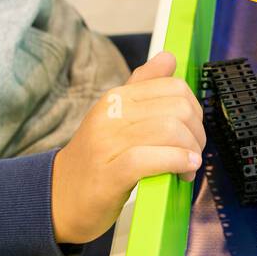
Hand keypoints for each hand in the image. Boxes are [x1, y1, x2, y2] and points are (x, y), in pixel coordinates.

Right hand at [50, 51, 205, 245]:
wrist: (60, 198)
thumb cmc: (97, 160)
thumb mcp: (117, 117)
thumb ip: (144, 87)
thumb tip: (168, 57)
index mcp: (117, 98)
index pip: (173, 87)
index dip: (195, 110)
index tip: (192, 131)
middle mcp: (111, 114)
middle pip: (178, 109)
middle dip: (196, 133)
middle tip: (192, 153)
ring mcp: (108, 143)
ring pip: (171, 131)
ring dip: (190, 152)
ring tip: (187, 168)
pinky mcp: (111, 174)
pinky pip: (153, 159)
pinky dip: (177, 163)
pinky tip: (182, 171)